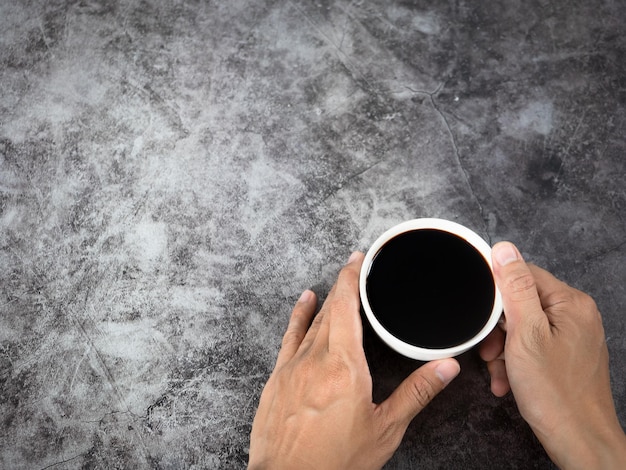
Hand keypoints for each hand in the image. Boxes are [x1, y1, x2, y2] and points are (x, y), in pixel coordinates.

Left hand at [248, 252, 459, 469]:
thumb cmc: (336, 462)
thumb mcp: (385, 429)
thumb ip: (416, 393)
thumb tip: (446, 367)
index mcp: (345, 367)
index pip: (347, 308)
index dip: (352, 277)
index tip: (358, 258)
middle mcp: (316, 358)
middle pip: (332, 309)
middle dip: (345, 284)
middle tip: (355, 265)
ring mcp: (293, 366)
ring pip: (313, 321)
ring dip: (328, 299)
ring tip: (338, 281)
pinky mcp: (277, 376)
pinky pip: (289, 336)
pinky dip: (299, 315)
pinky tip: (304, 301)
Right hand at [480, 242, 625, 468]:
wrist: (578, 440)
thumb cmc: (555, 393)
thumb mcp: (525, 334)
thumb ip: (515, 288)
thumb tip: (504, 249)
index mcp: (571, 303)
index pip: (523, 274)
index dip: (496, 294)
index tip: (482, 315)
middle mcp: (576, 315)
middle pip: (521, 303)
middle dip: (499, 330)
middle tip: (491, 353)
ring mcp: (572, 336)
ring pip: (523, 327)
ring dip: (503, 350)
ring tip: (499, 372)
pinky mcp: (566, 355)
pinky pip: (532, 346)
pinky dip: (515, 361)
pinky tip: (507, 380)